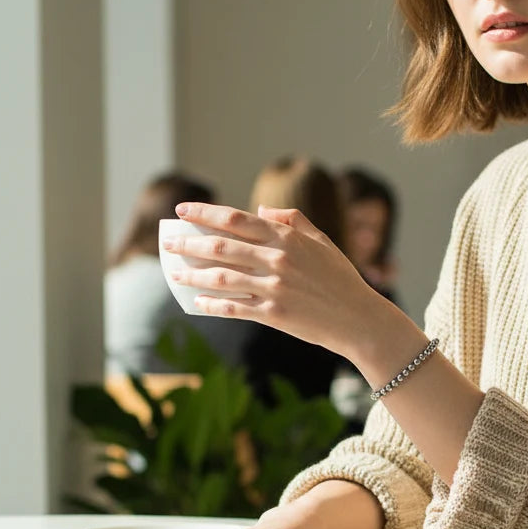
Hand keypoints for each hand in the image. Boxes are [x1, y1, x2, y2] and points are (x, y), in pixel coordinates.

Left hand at [162, 202, 381, 360]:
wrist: (358, 320)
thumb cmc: (341, 279)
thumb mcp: (322, 242)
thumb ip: (293, 221)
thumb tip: (260, 209)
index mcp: (288, 238)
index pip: (236, 220)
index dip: (205, 213)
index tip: (183, 210)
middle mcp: (278, 261)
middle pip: (221, 247)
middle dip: (189, 243)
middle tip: (169, 242)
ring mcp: (274, 289)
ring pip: (222, 278)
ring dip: (193, 274)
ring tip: (175, 272)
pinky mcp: (273, 316)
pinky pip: (234, 307)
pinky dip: (212, 304)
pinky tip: (196, 300)